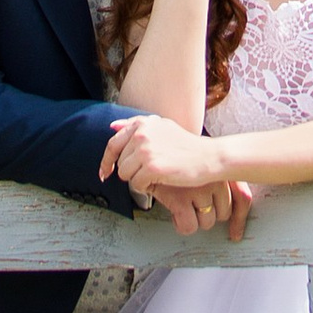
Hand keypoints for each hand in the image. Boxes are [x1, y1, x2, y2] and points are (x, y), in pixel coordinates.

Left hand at [98, 114, 234, 217]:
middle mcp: (141, 134)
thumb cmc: (186, 146)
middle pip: (120, 163)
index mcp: (142, 124)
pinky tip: (160, 183)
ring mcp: (146, 150)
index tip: (104, 173)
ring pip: (125, 175)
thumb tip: (112, 125)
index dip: (106, 161)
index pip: (113, 143)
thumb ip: (136, 125)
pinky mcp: (152, 167)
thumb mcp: (161, 127)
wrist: (208, 157)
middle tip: (149, 175)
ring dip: (138, 181)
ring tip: (156, 177)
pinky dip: (146, 189)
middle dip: (131, 173)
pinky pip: (136, 185)